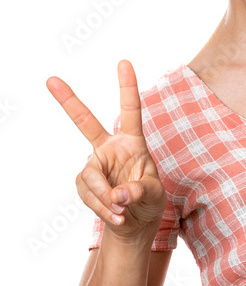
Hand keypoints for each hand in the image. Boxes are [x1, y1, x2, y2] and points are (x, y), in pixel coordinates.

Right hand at [46, 59, 167, 238]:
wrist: (134, 223)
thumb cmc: (149, 201)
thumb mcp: (154, 195)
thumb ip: (139, 191)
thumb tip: (118, 195)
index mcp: (132, 142)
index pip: (130, 111)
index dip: (127, 87)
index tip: (124, 62)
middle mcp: (110, 148)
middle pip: (86, 122)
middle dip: (68, 101)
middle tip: (50, 79)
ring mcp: (94, 165)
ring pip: (91, 177)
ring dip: (106, 198)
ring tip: (122, 210)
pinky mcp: (84, 183)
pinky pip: (88, 196)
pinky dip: (103, 209)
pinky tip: (116, 216)